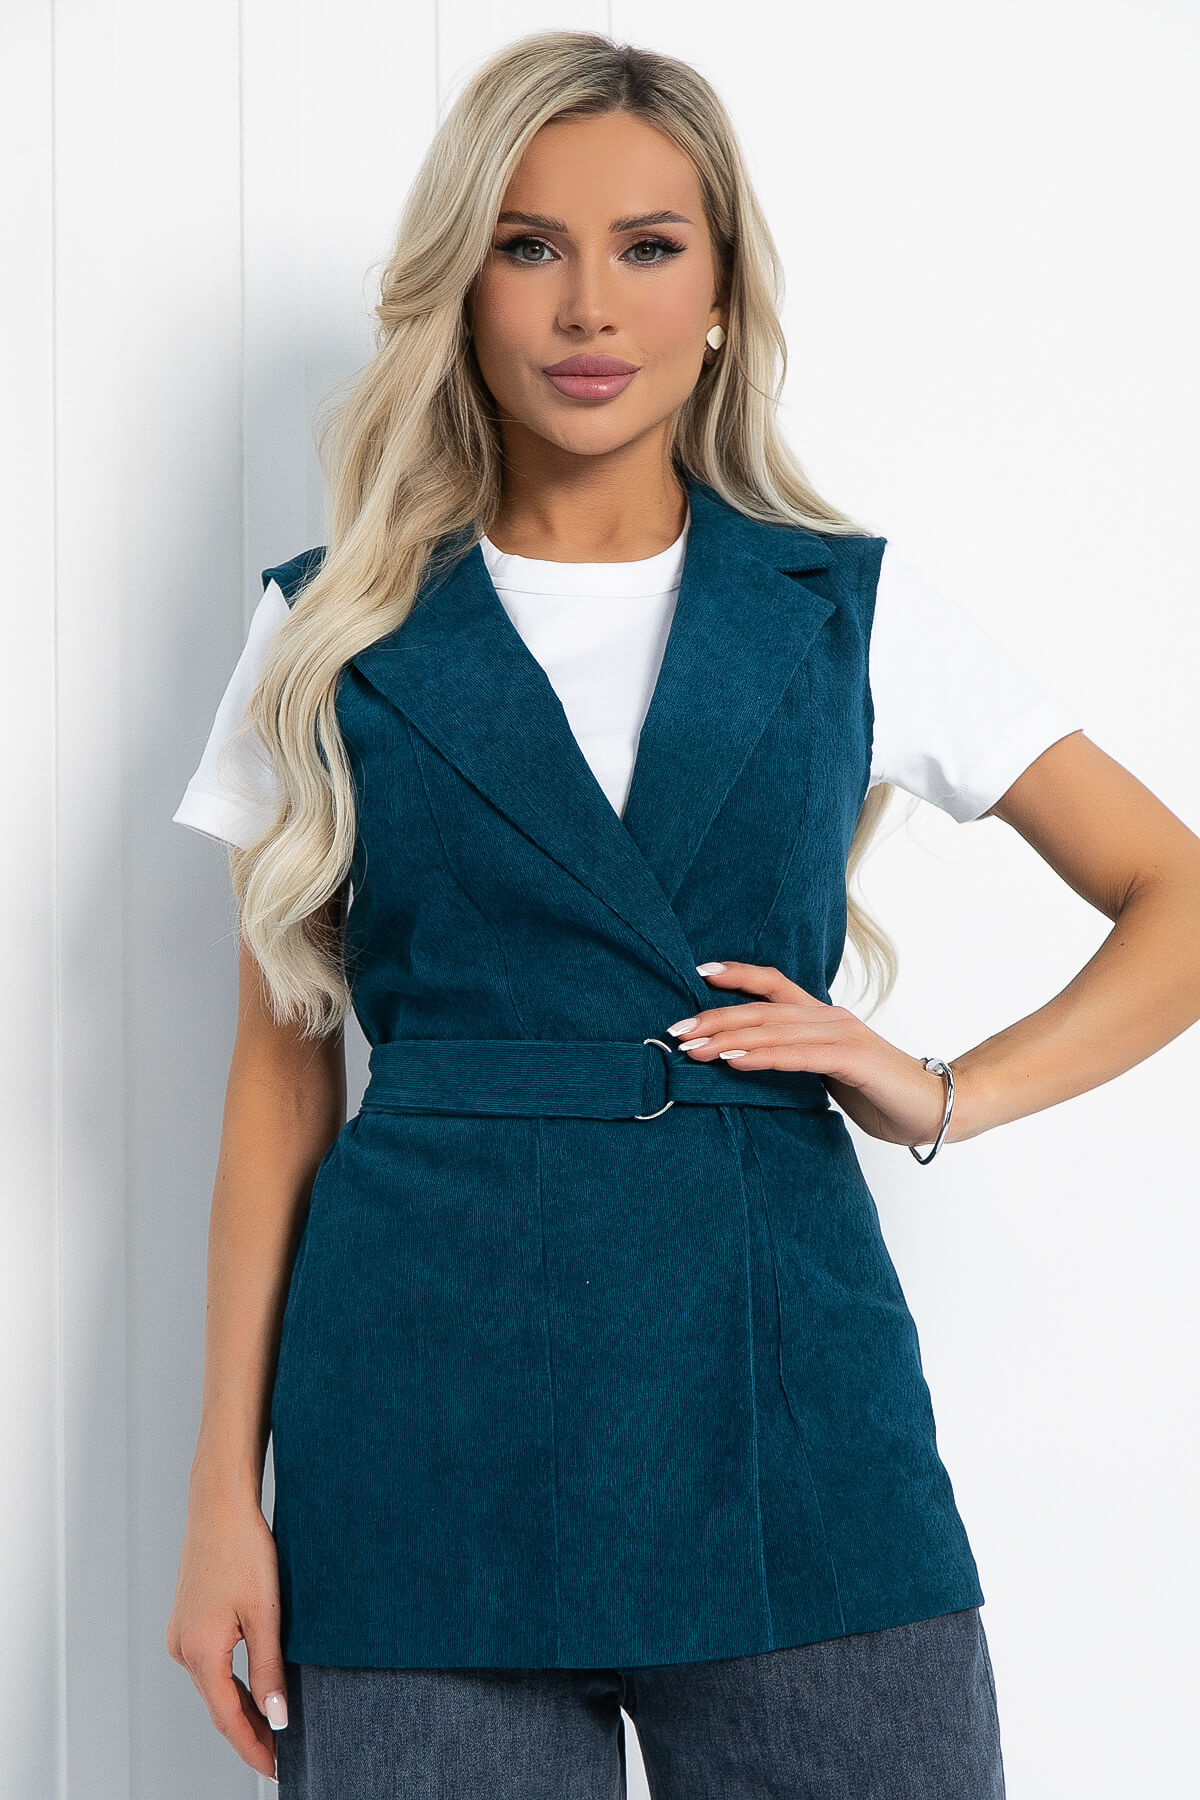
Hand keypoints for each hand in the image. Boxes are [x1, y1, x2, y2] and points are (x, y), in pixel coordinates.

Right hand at [166, 1483, 288, 1780]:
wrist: (220, 1506)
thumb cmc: (244, 1550)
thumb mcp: (265, 1614)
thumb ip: (269, 1670)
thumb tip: (275, 1717)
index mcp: (201, 1652)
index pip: (228, 1718)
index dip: (252, 1746)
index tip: (276, 1767)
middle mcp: (183, 1648)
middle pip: (218, 1706)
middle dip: (247, 1732)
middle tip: (279, 1753)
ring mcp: (182, 1633)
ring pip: (213, 1686)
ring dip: (239, 1707)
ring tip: (270, 1725)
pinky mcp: (187, 1620)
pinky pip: (209, 1664)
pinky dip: (229, 1681)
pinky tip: (250, 1685)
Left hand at [668, 960, 957, 1148]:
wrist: (936, 1107)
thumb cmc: (880, 1094)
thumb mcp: (829, 1072)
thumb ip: (797, 1061)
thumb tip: (750, 1064)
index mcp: (823, 1017)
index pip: (773, 985)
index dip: (736, 975)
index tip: (698, 974)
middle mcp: (830, 1017)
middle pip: (761, 1009)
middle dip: (714, 1018)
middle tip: (674, 1030)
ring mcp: (843, 1035)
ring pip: (774, 1029)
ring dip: (728, 1038)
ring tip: (692, 1047)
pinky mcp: (853, 1060)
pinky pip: (798, 1056)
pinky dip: (763, 1056)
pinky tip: (734, 1061)